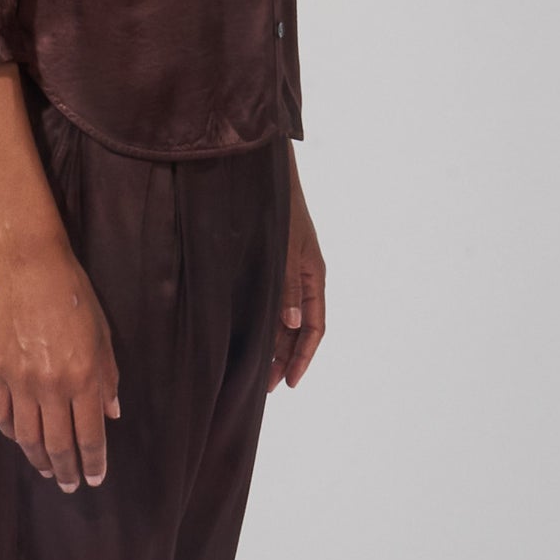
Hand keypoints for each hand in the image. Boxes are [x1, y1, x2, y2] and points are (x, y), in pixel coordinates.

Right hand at [0, 238, 121, 489]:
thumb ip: (108, 379)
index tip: (95, 479)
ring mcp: (19, 380)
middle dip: (66, 471)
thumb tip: (112, 414)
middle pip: (58, 445)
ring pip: (27, 437)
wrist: (29, 268)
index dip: (93, 463)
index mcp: (83, 378)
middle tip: (69, 486)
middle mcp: (51, 386)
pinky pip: (0, 415)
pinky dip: (11, 433)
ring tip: (46, 470)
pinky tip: (20, 439)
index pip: (89, 437)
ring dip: (38, 460)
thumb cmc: (74, 297)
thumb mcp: (103, 336)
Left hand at [268, 155, 324, 389]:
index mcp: (313, 275)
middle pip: (297, 330)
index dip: (304, 357)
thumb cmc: (277, 206)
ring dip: (270, 346)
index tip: (289, 381)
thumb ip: (286, 286)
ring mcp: (283, 273)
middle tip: (265, 386)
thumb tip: (292, 324)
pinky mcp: (265, 267)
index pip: (316, 327)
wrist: (261, 173)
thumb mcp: (284, 248)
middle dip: (284, 359)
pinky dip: (259, 324)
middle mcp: (300, 278)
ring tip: (253, 372)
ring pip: (280, 319)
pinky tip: (243, 338)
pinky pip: (266, 303)